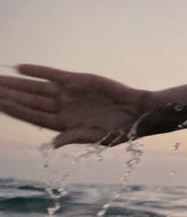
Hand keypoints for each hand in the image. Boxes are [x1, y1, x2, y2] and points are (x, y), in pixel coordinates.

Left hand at [0, 65, 144, 147]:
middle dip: (9, 95)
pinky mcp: (77, 80)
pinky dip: (37, 71)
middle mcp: (62, 108)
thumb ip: (75, 138)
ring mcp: (68, 93)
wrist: (139, 112)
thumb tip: (53, 144)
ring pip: (36, 87)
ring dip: (17, 83)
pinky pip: (52, 74)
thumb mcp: (98, 138)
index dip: (15, 110)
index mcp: (64, 125)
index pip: (33, 117)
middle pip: (30, 100)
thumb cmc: (122, 130)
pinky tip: (20, 68)